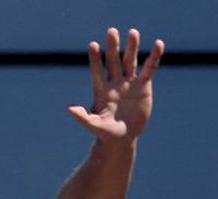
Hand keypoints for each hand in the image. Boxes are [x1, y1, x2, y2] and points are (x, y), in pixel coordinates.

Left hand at [67, 28, 164, 143]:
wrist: (122, 138)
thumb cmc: (105, 133)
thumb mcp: (94, 125)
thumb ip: (82, 117)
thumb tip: (68, 108)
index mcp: (101, 91)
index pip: (97, 72)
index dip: (96, 60)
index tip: (93, 45)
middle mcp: (114, 84)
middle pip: (113, 62)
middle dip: (112, 47)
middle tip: (111, 31)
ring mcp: (129, 83)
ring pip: (130, 61)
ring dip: (131, 47)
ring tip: (133, 32)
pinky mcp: (143, 86)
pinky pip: (149, 68)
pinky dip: (153, 57)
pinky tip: (158, 44)